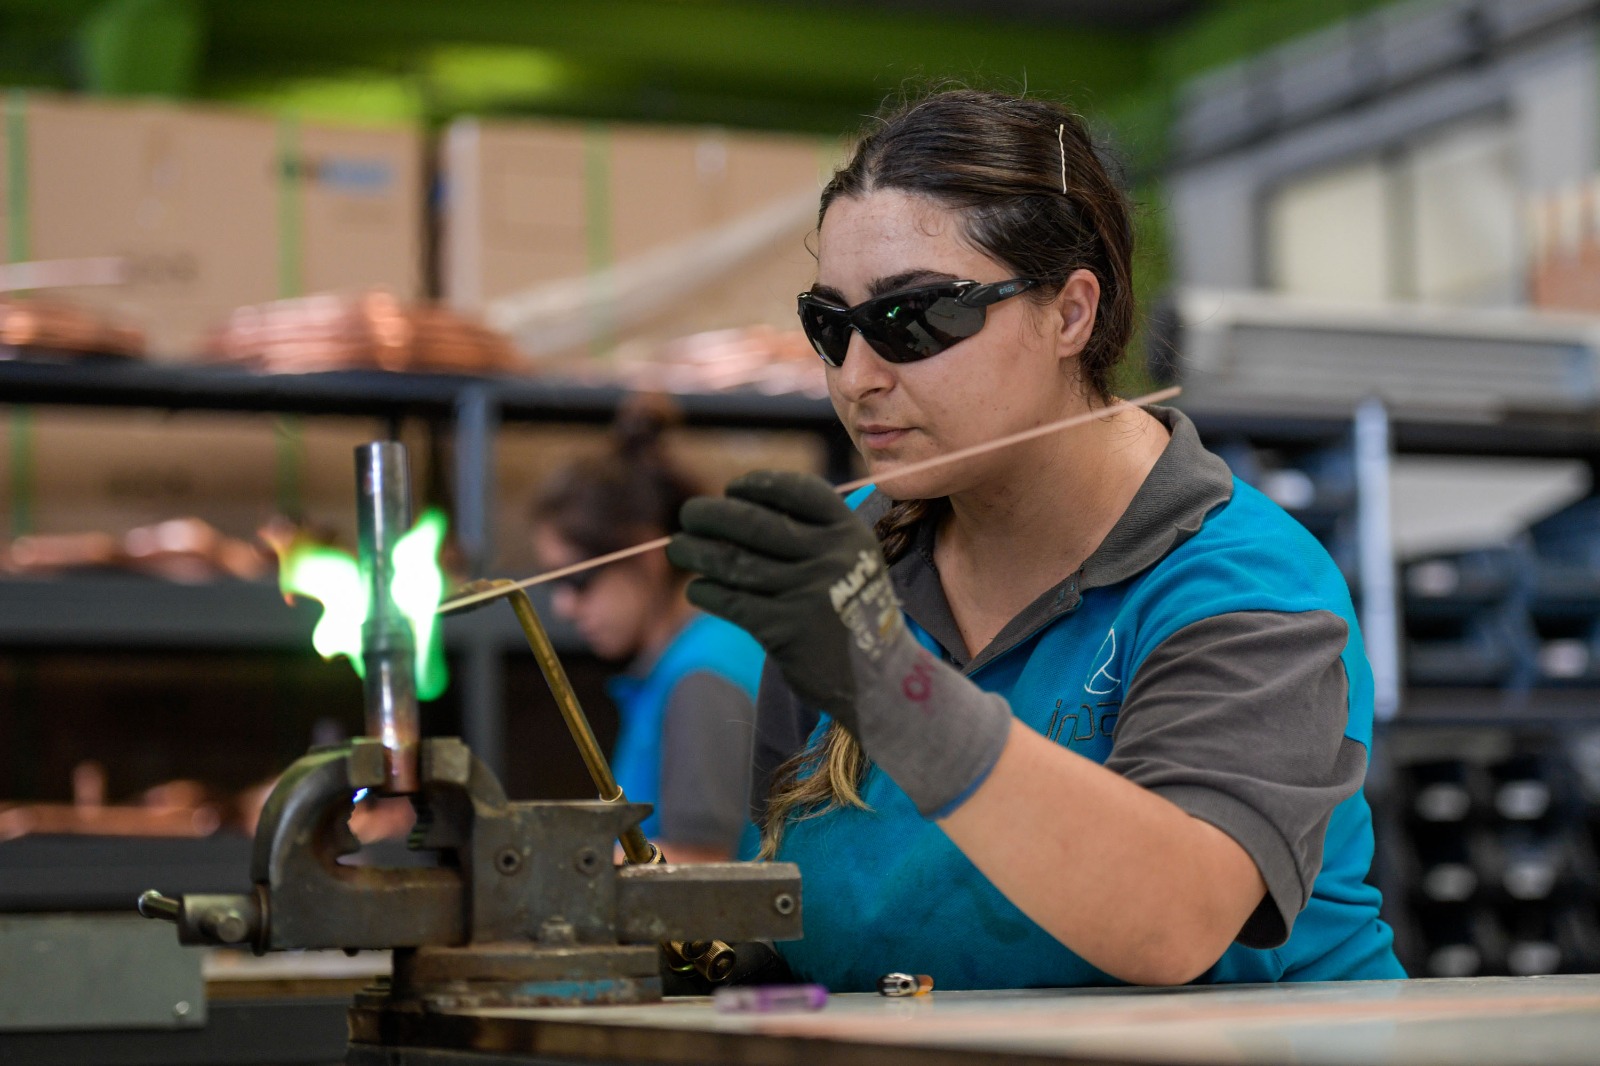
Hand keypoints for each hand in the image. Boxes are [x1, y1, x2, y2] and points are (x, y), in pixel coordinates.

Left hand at [667, 471, 1011, 817]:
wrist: (880, 677)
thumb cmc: (852, 611)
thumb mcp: (852, 559)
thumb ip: (810, 533)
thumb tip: (734, 509)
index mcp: (849, 532)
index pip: (796, 490)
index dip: (758, 485)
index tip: (732, 489)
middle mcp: (830, 557)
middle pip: (754, 523)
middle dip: (712, 514)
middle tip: (689, 514)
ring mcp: (807, 592)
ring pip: (734, 562)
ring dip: (696, 552)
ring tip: (678, 549)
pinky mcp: (785, 629)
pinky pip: (731, 601)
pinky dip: (706, 592)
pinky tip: (697, 589)